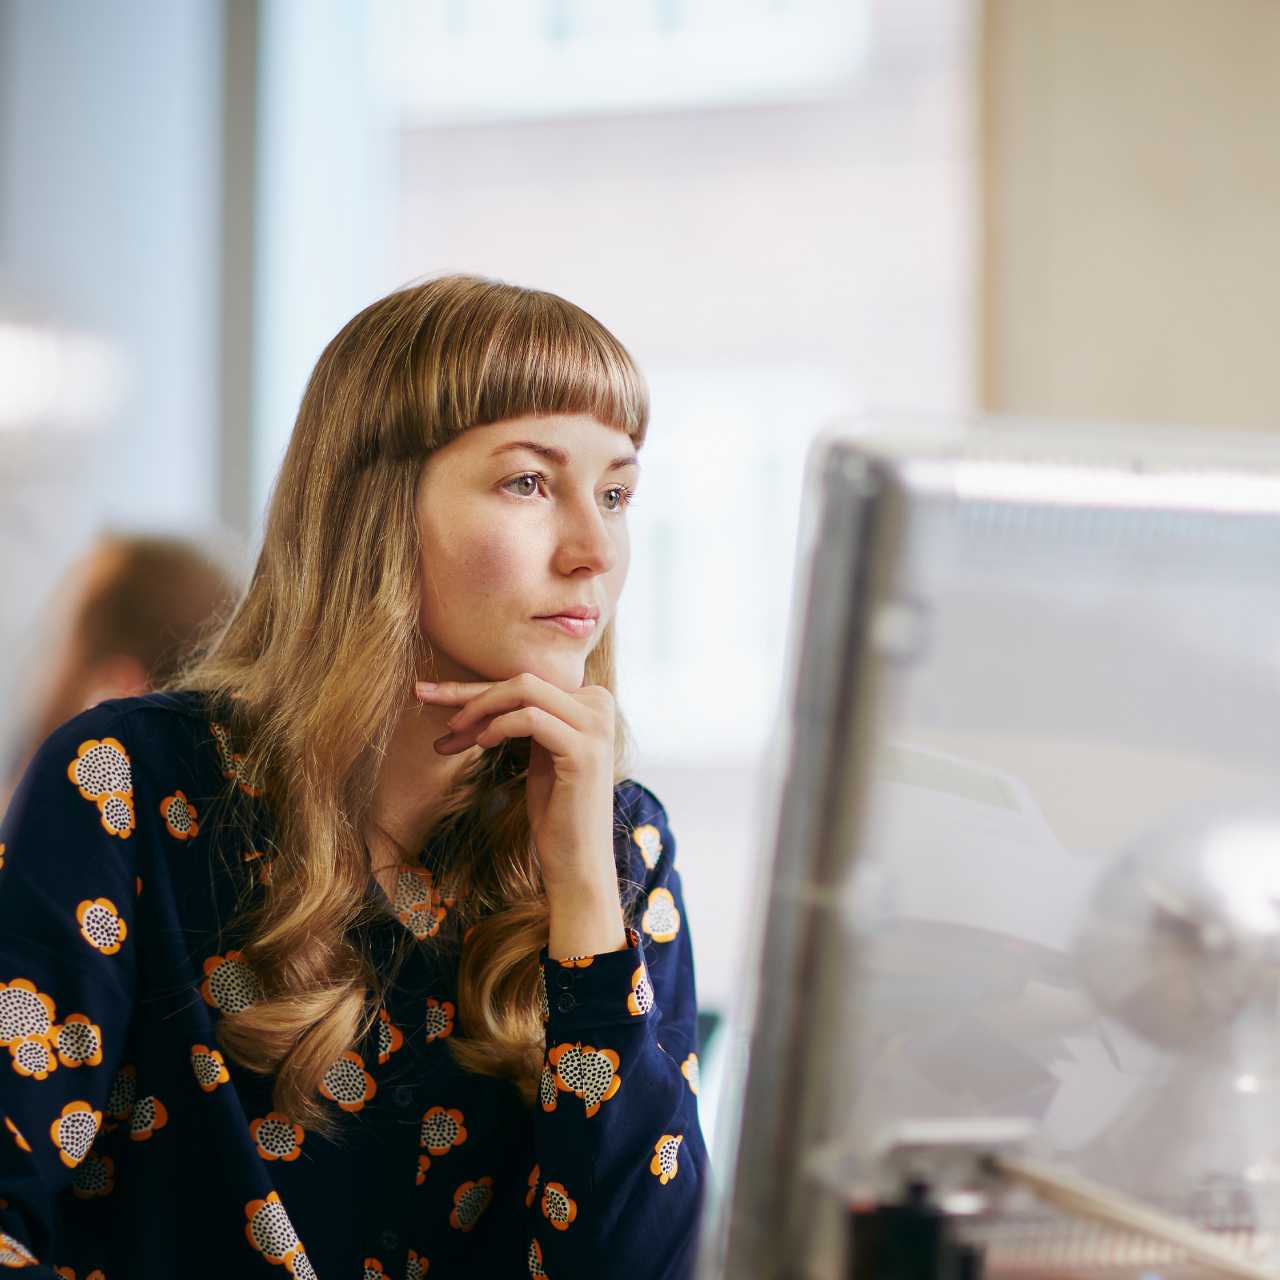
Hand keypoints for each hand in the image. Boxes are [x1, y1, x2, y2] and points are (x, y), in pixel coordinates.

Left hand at [415, 673, 619, 907]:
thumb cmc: (555, 808)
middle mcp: (599, 705)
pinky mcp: (583, 750)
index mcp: (590, 701)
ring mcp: (595, 727)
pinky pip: (530, 719)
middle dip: (470, 691)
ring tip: (452, 730)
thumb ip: (519, 717)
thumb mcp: (537, 752)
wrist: (578, 859)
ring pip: (525, 690)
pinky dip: (499, 727)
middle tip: (424, 696)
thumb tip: (466, 694)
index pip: (526, 682)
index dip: (478, 691)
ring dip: (479, 706)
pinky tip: (481, 743)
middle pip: (523, 680)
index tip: (434, 697)